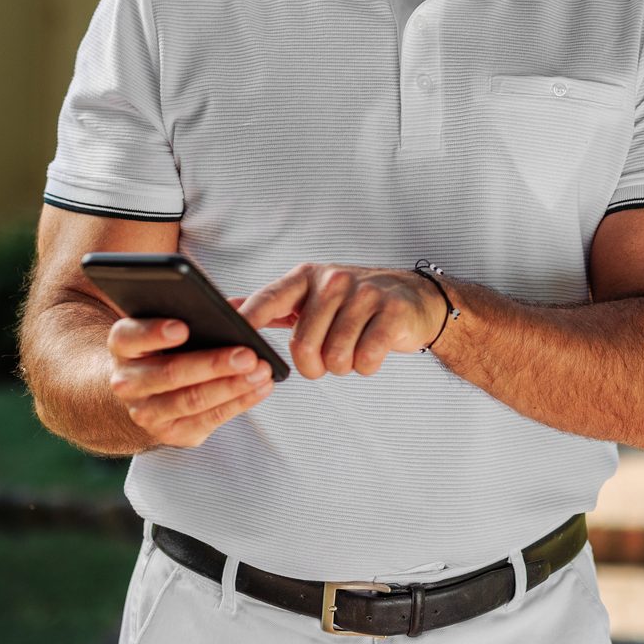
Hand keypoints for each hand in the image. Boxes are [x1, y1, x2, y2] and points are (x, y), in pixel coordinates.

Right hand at [107, 316, 274, 448]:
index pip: (130, 336)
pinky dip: (239, 403)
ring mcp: (146, 412)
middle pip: (169, 373)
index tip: (183, 328)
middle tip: (248, 355)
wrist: (148, 390)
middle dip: (213, 364)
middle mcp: (127, 381)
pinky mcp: (170, 433)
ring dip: (232, 386)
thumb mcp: (172, 322)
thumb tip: (238, 308)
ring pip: (191, 400)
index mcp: (124, 344)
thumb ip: (198, 311)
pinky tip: (260, 388)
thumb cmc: (169, 345)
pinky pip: (207, 420)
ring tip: (262, 372)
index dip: (154, 333)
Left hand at [236, 264, 446, 378]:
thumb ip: (273, 304)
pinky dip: (367, 366)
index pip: (269, 299)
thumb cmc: (354, 304)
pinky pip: (366, 359)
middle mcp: (334, 280)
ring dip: (343, 367)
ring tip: (354, 350)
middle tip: (328, 360)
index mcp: (307, 276)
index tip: (232, 341)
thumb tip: (228, 308)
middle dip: (314, 367)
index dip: (249, 320)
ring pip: (335, 357)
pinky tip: (373, 350)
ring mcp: (365, 294)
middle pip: (304, 346)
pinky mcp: (392, 311)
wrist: (416, 299)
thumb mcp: (313, 295)